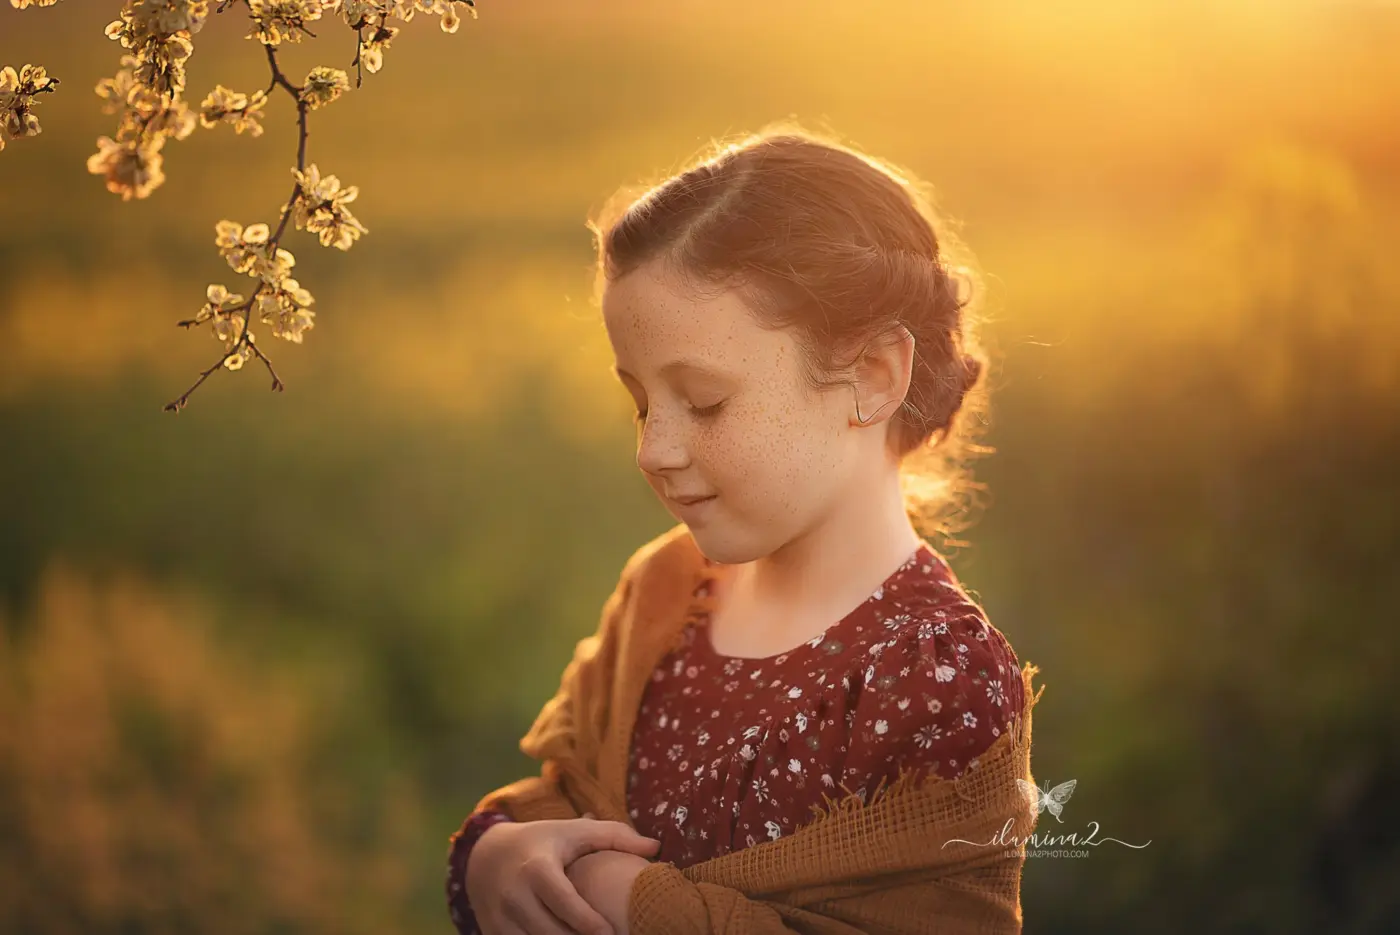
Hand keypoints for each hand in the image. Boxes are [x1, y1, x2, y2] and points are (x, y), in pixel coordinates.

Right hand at [465, 815, 659, 934]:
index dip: (587, 921)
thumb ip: (614, 836)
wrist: (486, 855)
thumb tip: (655, 847)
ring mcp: (501, 919)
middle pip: (550, 932)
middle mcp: (515, 896)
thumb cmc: (543, 842)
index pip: (563, 900)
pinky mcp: (494, 934)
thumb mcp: (573, 831)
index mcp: (537, 869)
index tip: (612, 933)